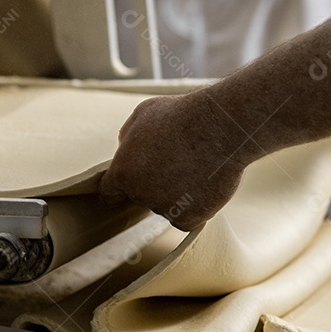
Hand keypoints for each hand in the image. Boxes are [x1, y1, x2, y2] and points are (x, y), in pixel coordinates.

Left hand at [98, 93, 245, 231]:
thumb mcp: (144, 114)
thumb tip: (126, 148)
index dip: (120, 187)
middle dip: (154, 183)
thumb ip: (128, 136)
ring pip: (167, 207)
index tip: (128, 186)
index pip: (110, 192)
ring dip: (177, 194)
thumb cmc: (183, 115)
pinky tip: (203, 185)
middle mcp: (140, 194)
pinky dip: (196, 206)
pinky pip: (188, 217)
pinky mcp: (190, 217)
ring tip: (195, 167)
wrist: (220, 127)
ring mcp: (165, 208)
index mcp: (123, 172)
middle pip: (142, 197)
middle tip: (176, 163)